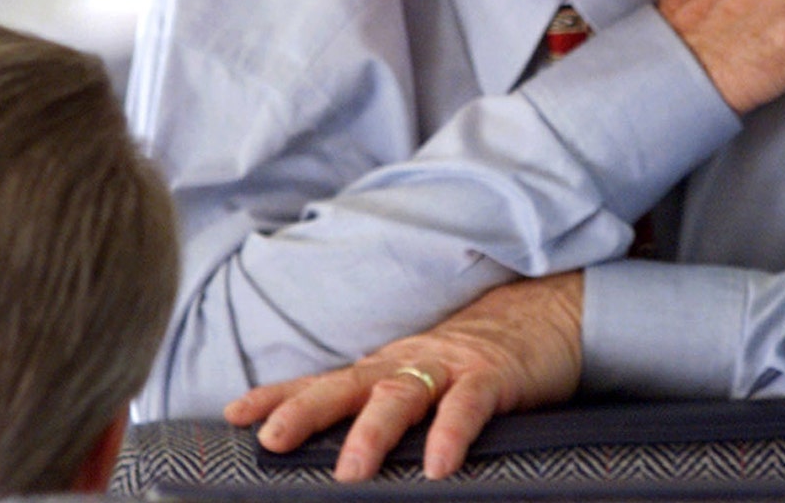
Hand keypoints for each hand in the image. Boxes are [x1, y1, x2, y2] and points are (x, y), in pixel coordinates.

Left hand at [225, 272, 583, 480]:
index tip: (234, 415)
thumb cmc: (481, 359)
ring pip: (401, 395)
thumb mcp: (425, 379)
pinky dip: (450, 435)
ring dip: (372, 433)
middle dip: (305, 411)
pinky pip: (467, 407)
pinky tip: (438, 465)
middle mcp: (409, 362)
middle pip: (348, 385)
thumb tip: (341, 451)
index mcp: (387, 367)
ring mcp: (451, 366)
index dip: (279, 396)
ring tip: (350, 471)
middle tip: (272, 441)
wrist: (551, 313)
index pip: (324, 381)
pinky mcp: (493, 377)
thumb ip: (386, 409)